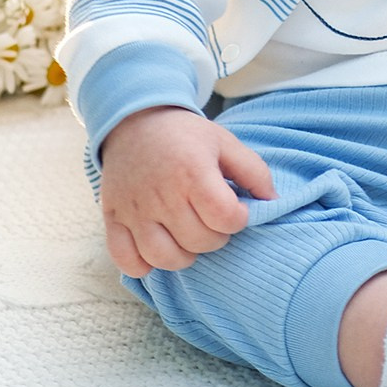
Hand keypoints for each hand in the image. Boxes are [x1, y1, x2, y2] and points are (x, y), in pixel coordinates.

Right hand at [99, 106, 275, 276]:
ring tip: (187, 234)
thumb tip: (273, 202)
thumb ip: (254, 171)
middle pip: (199, 242)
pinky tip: (158, 246)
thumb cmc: (184, 136)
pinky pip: (127, 261)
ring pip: (165, 258)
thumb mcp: (225, 142)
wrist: (135, 122)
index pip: (225, 218)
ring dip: (184, 254)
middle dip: (215, 236)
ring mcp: (134, 210)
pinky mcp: (113, 219)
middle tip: (211, 219)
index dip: (238, 219)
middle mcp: (161, 194)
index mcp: (192, 172)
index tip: (235, 209)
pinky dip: (143, 264)